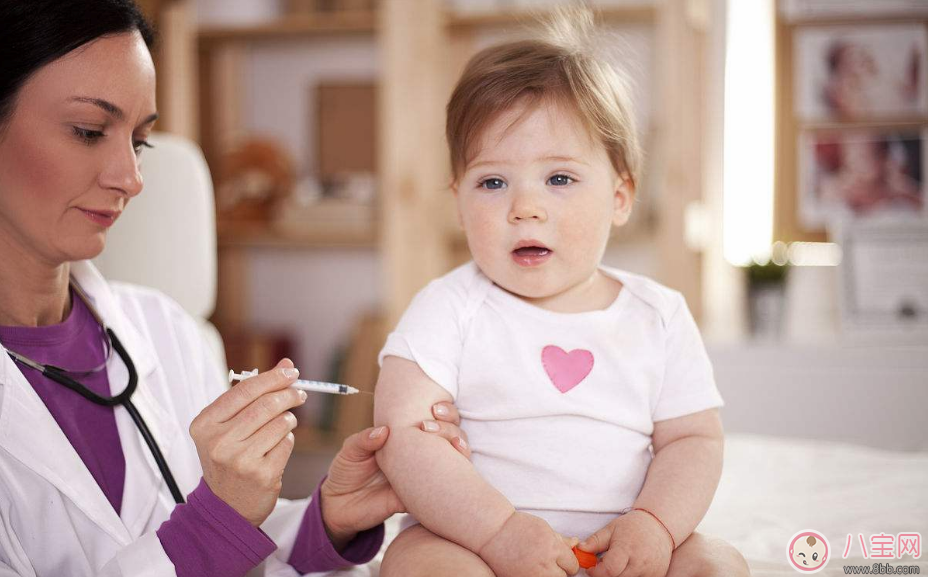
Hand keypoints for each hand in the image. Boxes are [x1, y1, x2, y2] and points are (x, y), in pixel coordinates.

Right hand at [190, 358, 305, 525]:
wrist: (226, 506)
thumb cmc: (229, 458)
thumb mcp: (229, 425)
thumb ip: (254, 394)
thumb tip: (286, 364)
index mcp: (205, 424)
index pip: (245, 390)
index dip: (273, 377)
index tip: (292, 372)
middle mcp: (219, 442)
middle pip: (266, 404)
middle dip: (289, 394)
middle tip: (300, 393)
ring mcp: (239, 460)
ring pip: (280, 423)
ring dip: (289, 420)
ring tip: (284, 425)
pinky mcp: (261, 474)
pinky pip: (287, 443)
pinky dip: (288, 440)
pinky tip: (277, 446)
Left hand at [320, 401, 471, 549]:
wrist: (339, 505)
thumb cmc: (347, 470)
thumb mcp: (350, 451)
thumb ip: (364, 440)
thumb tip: (384, 431)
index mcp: (406, 437)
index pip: (433, 420)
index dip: (443, 412)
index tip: (436, 408)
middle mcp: (419, 454)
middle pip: (450, 436)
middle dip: (452, 428)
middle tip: (432, 427)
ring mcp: (421, 476)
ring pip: (452, 461)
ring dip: (459, 452)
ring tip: (454, 447)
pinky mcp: (417, 498)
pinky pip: (440, 491)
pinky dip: (450, 482)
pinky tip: (450, 476)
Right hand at [479, 511, 579, 576]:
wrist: (492, 533)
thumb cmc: (517, 527)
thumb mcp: (543, 528)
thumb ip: (561, 540)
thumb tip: (576, 544)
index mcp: (552, 548)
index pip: (573, 565)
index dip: (568, 562)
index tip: (562, 559)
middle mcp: (544, 564)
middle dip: (560, 570)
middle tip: (549, 563)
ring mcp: (531, 575)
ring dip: (549, 575)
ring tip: (539, 566)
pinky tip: (529, 569)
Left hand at [578, 510, 673, 576]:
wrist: (659, 526)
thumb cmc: (633, 526)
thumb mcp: (611, 529)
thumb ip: (595, 541)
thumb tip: (579, 549)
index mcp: (626, 549)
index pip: (609, 570)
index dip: (596, 573)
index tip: (590, 569)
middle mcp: (640, 563)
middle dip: (605, 575)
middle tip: (603, 566)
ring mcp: (650, 572)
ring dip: (618, 576)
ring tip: (617, 565)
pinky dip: (629, 576)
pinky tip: (627, 568)